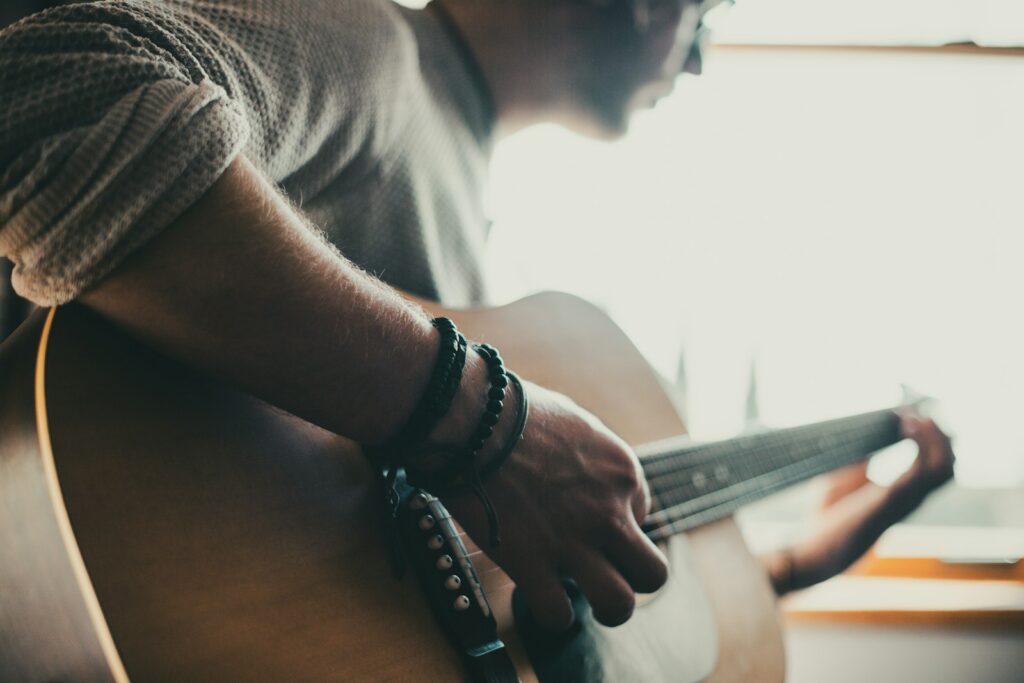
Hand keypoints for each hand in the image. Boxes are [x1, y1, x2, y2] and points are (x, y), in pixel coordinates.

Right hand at [426, 377, 668, 630]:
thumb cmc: (514, 410)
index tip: (590, 520)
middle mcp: (608, 512)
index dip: (617, 522)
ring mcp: (573, 542)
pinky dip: (551, 613)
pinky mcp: (533, 564)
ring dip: (606, 608)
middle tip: (608, 572)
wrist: (473, 420)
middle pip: (652, 573)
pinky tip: (541, 596)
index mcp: (622, 473)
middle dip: (633, 578)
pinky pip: (558, 614)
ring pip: (620, 604)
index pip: (643, 515)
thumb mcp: (574, 421)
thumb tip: (582, 470)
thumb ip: (590, 454)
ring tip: (587, 600)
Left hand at [764, 415, 954, 595]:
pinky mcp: (888, 501)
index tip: (912, 412)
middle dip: (939, 434)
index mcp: (900, 497)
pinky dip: (921, 443)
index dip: (932, 439)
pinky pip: (921, 471)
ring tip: (913, 415)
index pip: (935, 468)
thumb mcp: (842, 483)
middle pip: (947, 466)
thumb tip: (869, 446)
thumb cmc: (822, 520)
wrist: (810, 552)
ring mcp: (902, 502)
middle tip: (917, 410)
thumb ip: (860, 466)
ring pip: (944, 467)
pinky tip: (905, 424)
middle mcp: (908, 500)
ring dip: (934, 435)